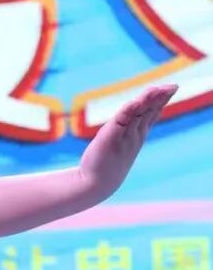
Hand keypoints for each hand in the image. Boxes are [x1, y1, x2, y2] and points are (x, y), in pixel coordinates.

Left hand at [77, 83, 177, 197]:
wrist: (96, 183)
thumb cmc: (107, 162)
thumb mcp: (121, 141)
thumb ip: (127, 128)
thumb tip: (134, 117)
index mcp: (138, 134)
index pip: (151, 113)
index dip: (161, 100)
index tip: (172, 88)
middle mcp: (134, 134)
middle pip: (148, 112)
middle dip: (159, 98)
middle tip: (173, 86)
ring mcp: (124, 137)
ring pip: (138, 115)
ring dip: (147, 101)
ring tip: (156, 89)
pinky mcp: (110, 138)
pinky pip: (120, 122)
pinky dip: (127, 112)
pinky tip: (134, 103)